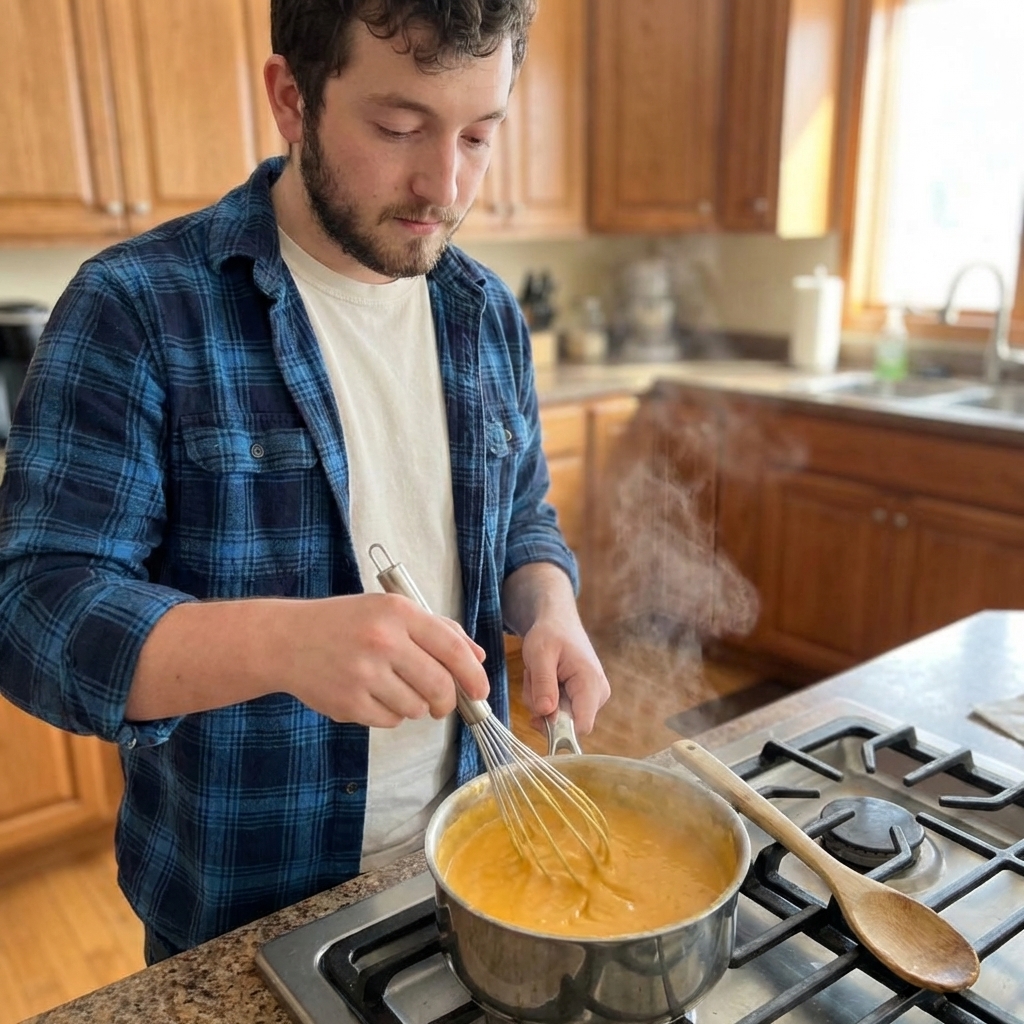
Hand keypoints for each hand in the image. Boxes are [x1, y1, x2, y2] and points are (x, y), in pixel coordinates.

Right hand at [281, 593, 487, 726]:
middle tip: (442, 703)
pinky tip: (373, 695)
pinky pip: (391, 720)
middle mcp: (382, 641)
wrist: (287, 640)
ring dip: (415, 706)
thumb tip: (477, 656)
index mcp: (397, 613)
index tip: (481, 690)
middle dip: (448, 701)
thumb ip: (438, 630)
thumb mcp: (390, 611)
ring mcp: (364, 674)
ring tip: (394, 688)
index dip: (474, 674)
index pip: (452, 648)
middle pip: (439, 686)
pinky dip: (391, 714)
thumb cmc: (345, 623)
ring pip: (416, 708)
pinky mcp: (349, 703)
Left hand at [519, 618, 609, 735]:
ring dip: (540, 700)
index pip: (581, 726)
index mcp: (591, 683)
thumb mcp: (540, 655)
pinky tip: (545, 679)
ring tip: (540, 674)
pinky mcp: (582, 699)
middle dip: (542, 706)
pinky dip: (544, 699)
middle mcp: (597, 694)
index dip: (558, 728)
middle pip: (565, 723)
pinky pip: (558, 711)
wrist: (558, 622)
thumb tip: (546, 714)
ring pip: (558, 719)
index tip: (538, 712)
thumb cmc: (550, 633)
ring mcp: (591, 698)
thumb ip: (544, 684)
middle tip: (535, 678)